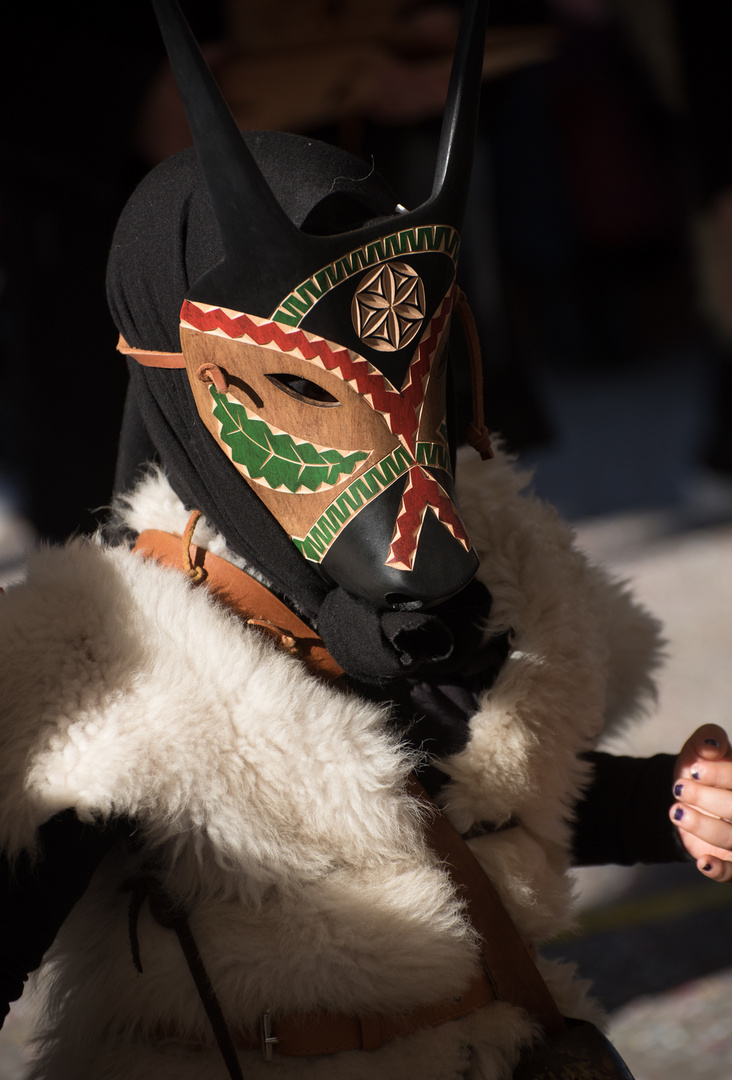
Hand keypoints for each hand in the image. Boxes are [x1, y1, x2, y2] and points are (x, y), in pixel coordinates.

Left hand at [672, 724, 731, 881]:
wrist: (683, 796)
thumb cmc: (699, 768)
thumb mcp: (699, 750)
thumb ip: (708, 739)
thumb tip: (711, 746)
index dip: (721, 775)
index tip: (694, 770)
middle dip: (708, 800)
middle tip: (679, 788)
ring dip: (704, 827)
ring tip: (677, 812)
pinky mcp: (731, 860)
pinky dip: (721, 870)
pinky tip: (703, 862)